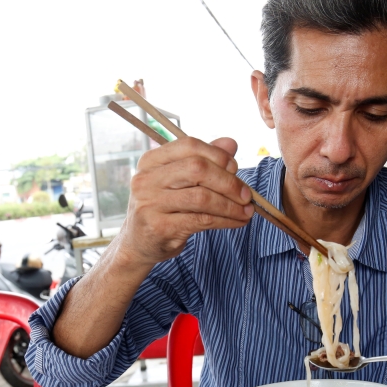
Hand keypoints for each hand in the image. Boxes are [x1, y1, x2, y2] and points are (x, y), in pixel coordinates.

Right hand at [117, 137, 253, 267]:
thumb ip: (204, 160)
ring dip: (231, 205)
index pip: (189, 146)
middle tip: (246, 195)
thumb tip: (231, 143)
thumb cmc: (164, 208)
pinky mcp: (159, 227)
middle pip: (197, 169)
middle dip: (228, 181)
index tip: (235, 169)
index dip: (218, 155)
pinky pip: (201, 220)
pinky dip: (225, 221)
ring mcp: (150, 203)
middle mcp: (146, 179)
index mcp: (151, 160)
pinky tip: (236, 222)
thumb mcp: (179, 181)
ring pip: (202, 197)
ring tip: (246, 211)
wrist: (139, 243)